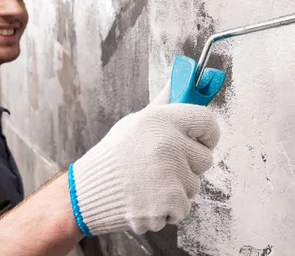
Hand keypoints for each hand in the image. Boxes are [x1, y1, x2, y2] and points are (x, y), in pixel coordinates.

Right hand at [67, 88, 219, 235]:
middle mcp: (168, 144)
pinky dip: (168, 210)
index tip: (202, 141)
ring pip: (194, 185)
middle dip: (189, 166)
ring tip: (148, 184)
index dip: (208, 134)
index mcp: (160, 120)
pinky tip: (146, 201)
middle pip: (206, 158)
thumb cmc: (113, 157)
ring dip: (177, 190)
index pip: (207, 121)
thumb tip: (181, 82)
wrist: (86, 192)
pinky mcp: (168, 203)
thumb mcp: (135, 123)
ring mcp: (170, 175)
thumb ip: (164, 105)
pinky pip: (184, 208)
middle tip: (163, 167)